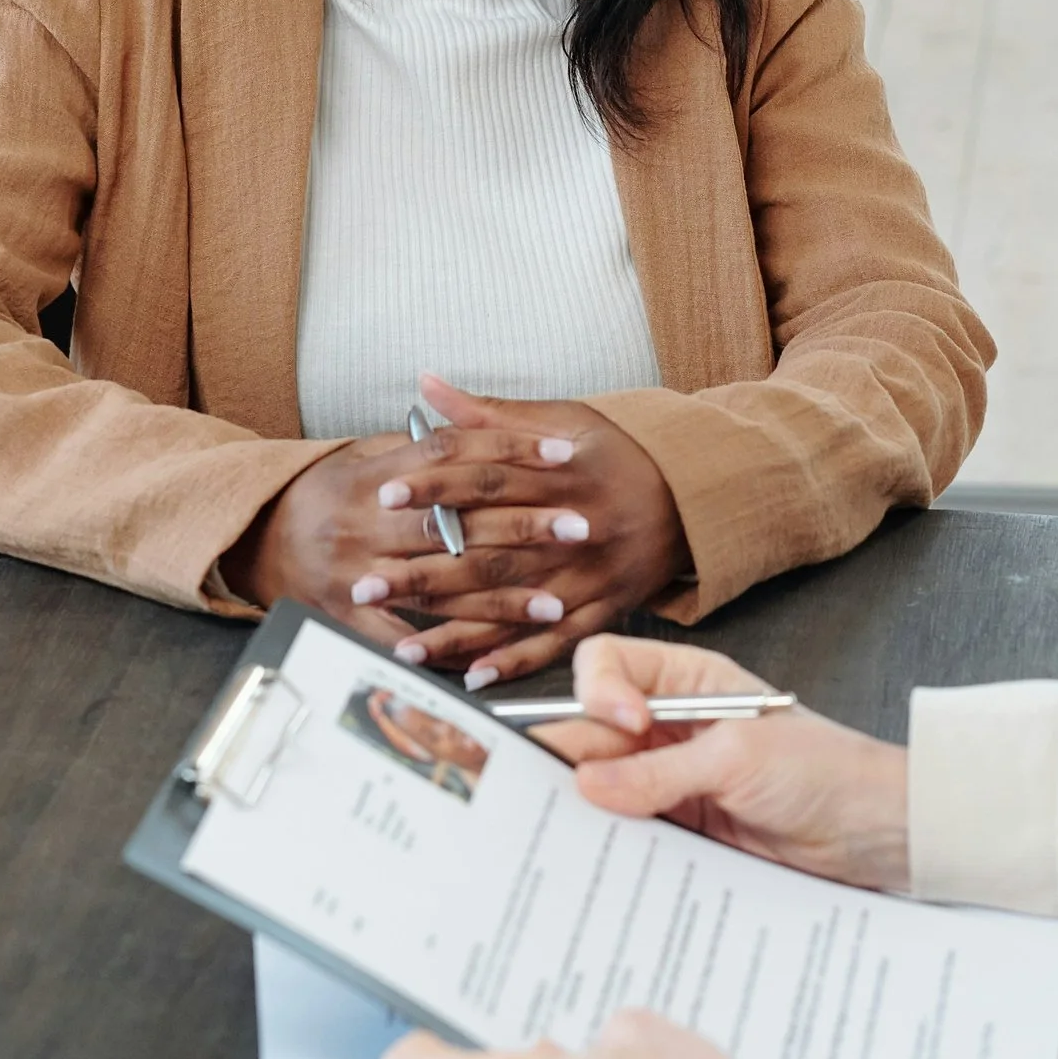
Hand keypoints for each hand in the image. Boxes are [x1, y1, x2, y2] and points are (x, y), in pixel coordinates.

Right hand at [227, 424, 595, 650]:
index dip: (510, 449)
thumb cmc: (325, 493)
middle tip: (581, 525)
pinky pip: (401, 639)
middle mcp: (364, 523)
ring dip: (502, 598)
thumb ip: (419, 443)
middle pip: (455, 521)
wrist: (253, 540)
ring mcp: (354, 574)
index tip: (564, 453)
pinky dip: (444, 650)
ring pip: (439, 586)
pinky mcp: (345, 618)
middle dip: (525, 525)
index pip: (451, 454)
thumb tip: (473, 414)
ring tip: (557, 601)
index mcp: (372, 475)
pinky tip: (491, 657)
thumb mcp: (364, 454)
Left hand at [358, 374, 691, 687]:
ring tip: (401, 645)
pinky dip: (514, 661)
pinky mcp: (603, 611)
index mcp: (564, 476)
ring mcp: (589, 577)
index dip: (435, 486)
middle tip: (364, 585)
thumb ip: (491, 413)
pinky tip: (471, 676)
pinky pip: (554, 643)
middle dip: (423, 572)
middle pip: (489, 552)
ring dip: (456, 630)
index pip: (488, 479)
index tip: (384, 495)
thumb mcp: (564, 420)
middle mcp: (576, 530)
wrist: (692, 499)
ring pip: (514, 607)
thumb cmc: (619, 454)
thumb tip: (426, 382)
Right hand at [543, 635, 911, 892]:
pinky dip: (612, 847)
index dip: (598, 691)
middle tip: (550, 794)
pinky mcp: (682, 830)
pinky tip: (602, 862)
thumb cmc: (827, 772)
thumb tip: (585, 783)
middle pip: (592, 731)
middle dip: (569, 758)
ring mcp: (673, 781)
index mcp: (687, 683)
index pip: (608, 666)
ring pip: (603, 787)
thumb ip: (659, 772)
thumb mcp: (740, 758)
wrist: (878, 835)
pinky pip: (629, 833)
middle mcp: (670, 727)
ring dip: (586, 809)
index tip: (623, 725)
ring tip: (568, 835)